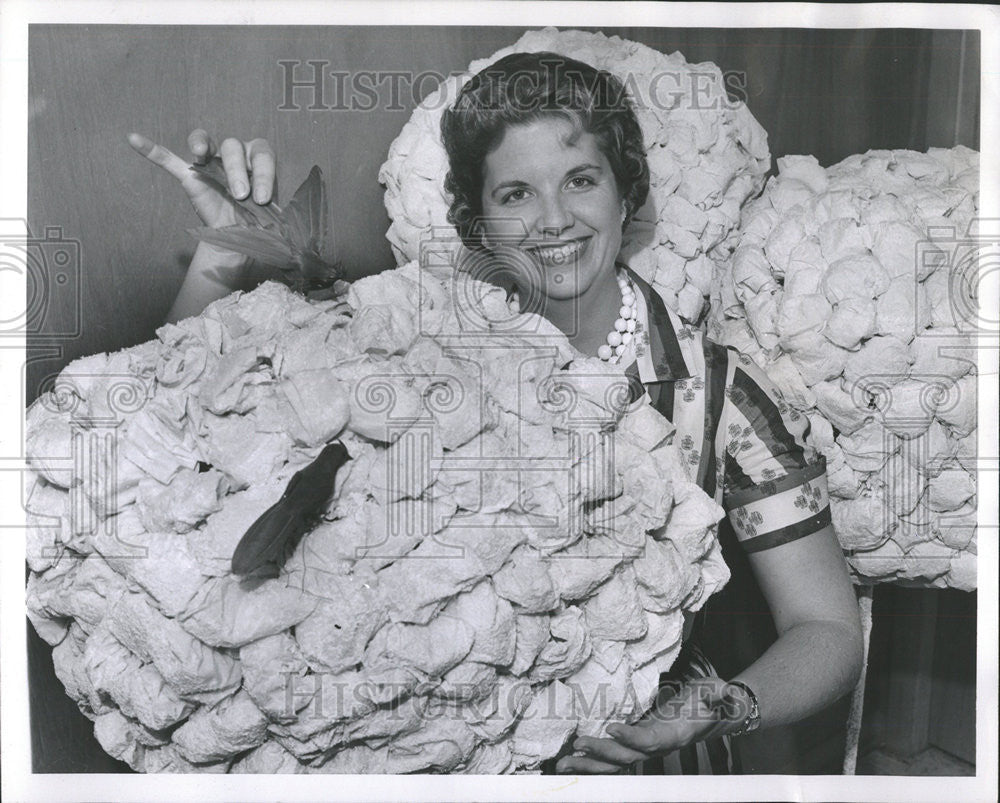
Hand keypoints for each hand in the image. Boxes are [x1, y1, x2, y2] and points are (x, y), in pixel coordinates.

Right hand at [127, 130, 275, 229]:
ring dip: (204, 147)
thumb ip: (270, 208)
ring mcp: (210, 163)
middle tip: (241, 196)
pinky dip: (152, 149)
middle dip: (237, 169)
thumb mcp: (270, 214)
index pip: (262, 154)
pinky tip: (134, 138)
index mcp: (258, 161)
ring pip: (207, 143)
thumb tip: (272, 217)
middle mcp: (235, 155)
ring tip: (200, 155)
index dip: (263, 173)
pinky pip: (169, 159)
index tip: (261, 199)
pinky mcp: (190, 176)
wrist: (238, 236)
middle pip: (233, 145)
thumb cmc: (258, 220)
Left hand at [555, 676, 749, 773]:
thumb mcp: (718, 692)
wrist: (713, 711)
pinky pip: (612, 756)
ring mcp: (645, 747)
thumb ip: (719, 695)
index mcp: (675, 735)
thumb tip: (725, 694)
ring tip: (564, 764)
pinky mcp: (636, 743)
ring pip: (614, 762)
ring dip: (590, 764)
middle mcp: (657, 746)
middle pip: (626, 756)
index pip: (651, 740)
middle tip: (577, 746)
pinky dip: (592, 760)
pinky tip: (572, 759)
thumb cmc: (713, 700)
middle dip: (601, 754)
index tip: (612, 728)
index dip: (632, 738)